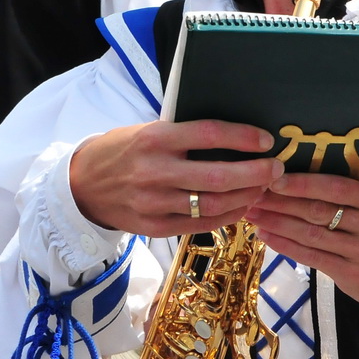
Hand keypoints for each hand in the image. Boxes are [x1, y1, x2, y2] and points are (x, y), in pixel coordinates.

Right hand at [69, 120, 279, 235]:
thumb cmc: (122, 151)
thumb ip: (184, 134)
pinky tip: (242, 206)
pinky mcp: (154, 227)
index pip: (208, 135)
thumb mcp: (147, 131)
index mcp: (155, 139)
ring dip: (245, 197)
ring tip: (263, 188)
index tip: (266, 140)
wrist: (82, 185)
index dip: (242, 137)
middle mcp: (155, 171)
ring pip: (212, 204)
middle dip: (254, 173)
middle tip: (276, 169)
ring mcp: (154, 203)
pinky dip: (227, 217)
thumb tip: (234, 135)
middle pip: (217, 176)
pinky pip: (200, 224)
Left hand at [247, 173, 358, 318]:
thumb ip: (348, 194)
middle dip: (281, 201)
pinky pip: (311, 257)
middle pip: (318, 210)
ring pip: (311, 234)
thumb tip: (296, 175)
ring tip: (253, 213)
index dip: (303, 183)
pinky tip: (267, 236)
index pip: (336, 187)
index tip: (274, 177)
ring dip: (277, 223)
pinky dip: (285, 245)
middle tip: (253, 193)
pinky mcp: (350, 274)